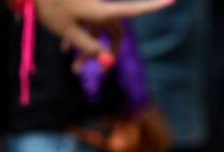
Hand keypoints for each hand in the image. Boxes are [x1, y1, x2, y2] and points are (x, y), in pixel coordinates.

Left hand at [34, 0, 172, 57]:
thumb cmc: (49, 6)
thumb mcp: (67, 30)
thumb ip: (87, 46)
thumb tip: (107, 62)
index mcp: (99, 10)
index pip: (132, 11)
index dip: (153, 6)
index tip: (173, 0)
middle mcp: (97, 6)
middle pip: (113, 29)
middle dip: (107, 51)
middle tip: (101, 72)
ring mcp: (87, 6)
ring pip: (95, 31)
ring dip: (87, 50)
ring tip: (74, 69)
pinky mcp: (76, 7)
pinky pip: (84, 25)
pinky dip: (78, 39)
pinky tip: (65, 52)